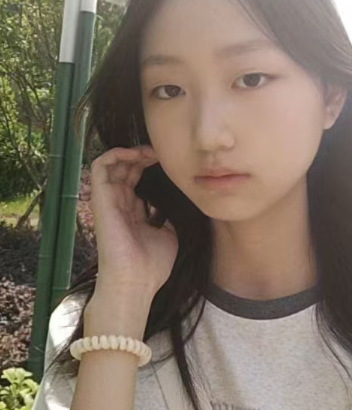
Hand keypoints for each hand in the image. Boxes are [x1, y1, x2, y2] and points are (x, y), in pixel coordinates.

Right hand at [90, 146, 178, 296]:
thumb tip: (169, 208)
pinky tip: (135, 153)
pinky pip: (99, 167)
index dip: (148, 166)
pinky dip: (115, 154)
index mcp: (132, 213)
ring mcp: (108, 201)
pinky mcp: (100, 198)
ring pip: (111, 165)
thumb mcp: (168, 236)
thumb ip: (165, 219)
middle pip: (125, 170)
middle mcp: (118, 204)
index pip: (135, 181)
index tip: (167, 161)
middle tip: (160, 153)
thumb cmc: (151, 265)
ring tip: (149, 151)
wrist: (136, 282)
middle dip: (141, 156)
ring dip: (129, 152)